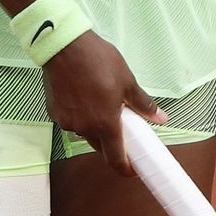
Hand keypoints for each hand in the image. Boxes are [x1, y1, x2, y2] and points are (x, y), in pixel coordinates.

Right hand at [42, 31, 167, 175]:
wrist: (64, 45)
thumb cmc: (99, 61)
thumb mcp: (127, 81)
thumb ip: (143, 104)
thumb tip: (161, 119)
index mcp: (105, 124)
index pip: (115, 159)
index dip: (126, 169)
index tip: (133, 169)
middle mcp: (84, 128)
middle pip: (100, 146)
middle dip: (111, 142)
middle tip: (121, 126)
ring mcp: (67, 121)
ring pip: (85, 132)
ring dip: (94, 126)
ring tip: (100, 104)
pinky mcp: (54, 112)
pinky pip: (70, 121)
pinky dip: (79, 115)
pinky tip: (82, 97)